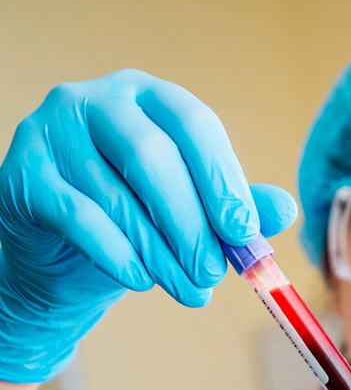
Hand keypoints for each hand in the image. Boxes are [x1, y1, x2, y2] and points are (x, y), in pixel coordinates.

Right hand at [0, 69, 296, 381]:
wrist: (61, 249)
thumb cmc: (133, 220)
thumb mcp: (189, 211)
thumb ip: (233, 206)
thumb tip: (286, 210)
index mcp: (149, 99)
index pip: (194, 124)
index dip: (222, 179)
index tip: (244, 232)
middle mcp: (99, 103)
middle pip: (154, 157)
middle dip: (191, 224)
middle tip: (214, 273)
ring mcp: (54, 133)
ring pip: (119, 196)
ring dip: (161, 253)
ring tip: (190, 290)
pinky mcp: (24, 173)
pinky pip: (79, 217)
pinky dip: (116, 253)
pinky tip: (139, 280)